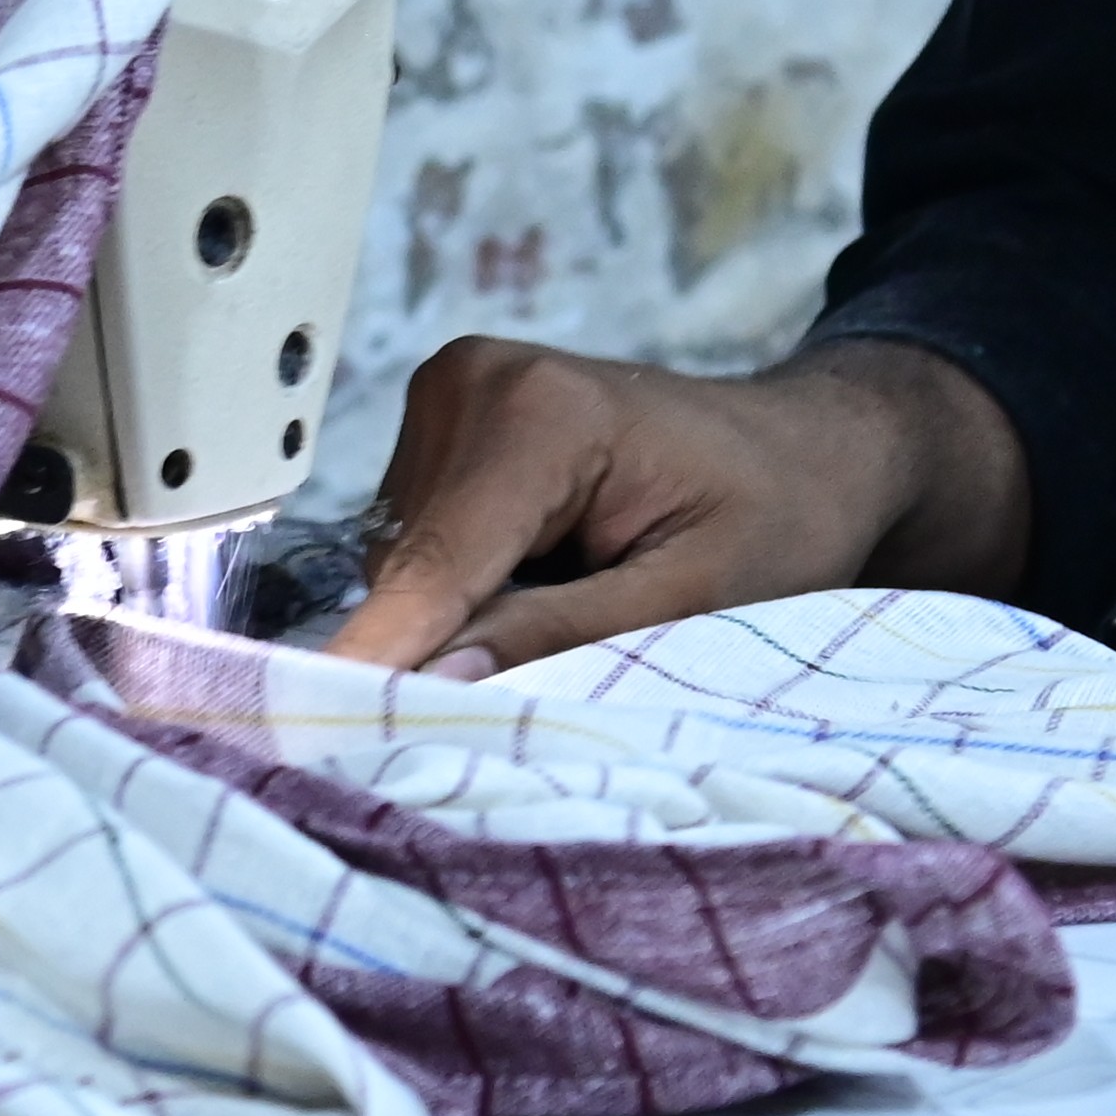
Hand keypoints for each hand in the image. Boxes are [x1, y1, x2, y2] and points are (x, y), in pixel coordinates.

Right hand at [329, 337, 1032, 676]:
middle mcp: (474, 381)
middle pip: (410, 569)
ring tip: (581, 602)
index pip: (434, 565)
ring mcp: (455, 391)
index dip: (379, 658)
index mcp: (541, 413)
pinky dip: (472, 584)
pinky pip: (421, 540)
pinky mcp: (448, 420)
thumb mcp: (693, 600)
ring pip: (406, 562)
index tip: (307, 734)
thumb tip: (433, 684)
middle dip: (456, 642)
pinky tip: (551, 575)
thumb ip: (560, 637)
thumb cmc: (780, 518)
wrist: (808, 449)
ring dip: (468, 613)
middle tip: (564, 668)